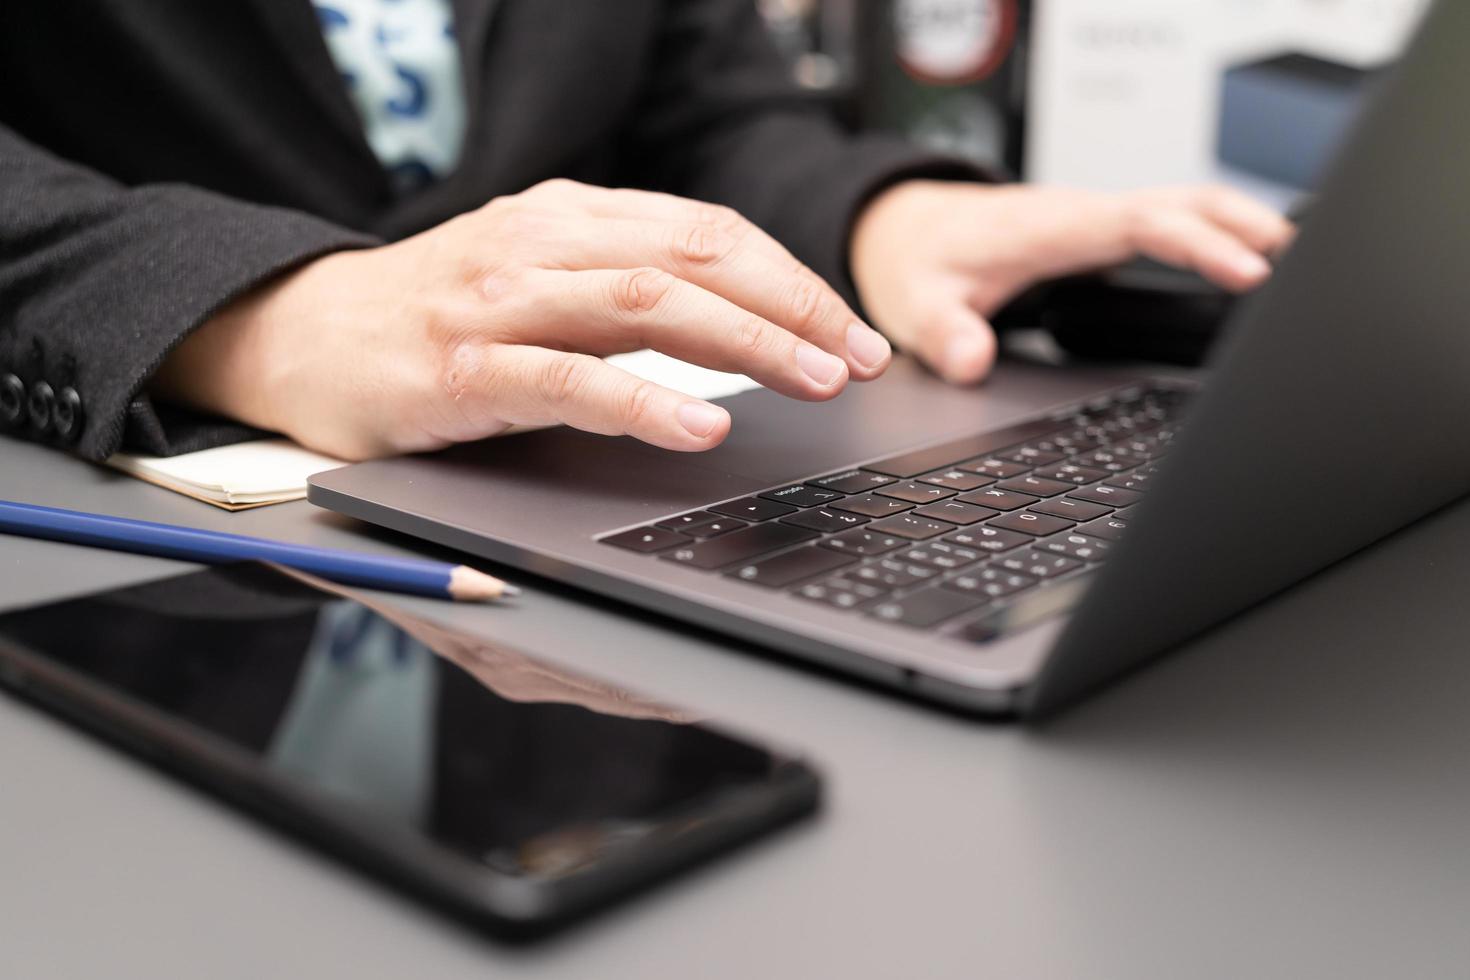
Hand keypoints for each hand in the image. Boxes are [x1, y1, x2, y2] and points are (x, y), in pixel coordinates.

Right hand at [153, 179, 892, 458]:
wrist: (301, 334)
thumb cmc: (435, 316)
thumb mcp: (540, 280)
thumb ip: (626, 292)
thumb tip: (742, 331)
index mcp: (572, 217)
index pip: (709, 232)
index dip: (794, 280)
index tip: (854, 331)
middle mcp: (544, 244)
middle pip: (698, 258)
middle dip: (796, 308)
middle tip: (861, 358)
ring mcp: (503, 303)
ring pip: (649, 305)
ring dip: (748, 343)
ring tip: (816, 381)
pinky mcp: (464, 369)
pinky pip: (570, 381)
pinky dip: (645, 401)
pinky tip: (701, 426)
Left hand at [849, 181, 1294, 382]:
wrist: (904, 230)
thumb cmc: (916, 261)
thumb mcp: (916, 304)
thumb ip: (944, 335)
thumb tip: (973, 362)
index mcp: (1051, 228)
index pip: (1143, 224)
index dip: (1201, 244)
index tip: (1249, 271)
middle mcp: (1082, 215)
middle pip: (1184, 202)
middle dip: (1247, 225)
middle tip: (1305, 266)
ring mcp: (1095, 222)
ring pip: (1185, 208)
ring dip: (1241, 226)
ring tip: (1297, 266)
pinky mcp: (1099, 235)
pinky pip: (1170, 225)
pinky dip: (1214, 235)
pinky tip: (1242, 266)